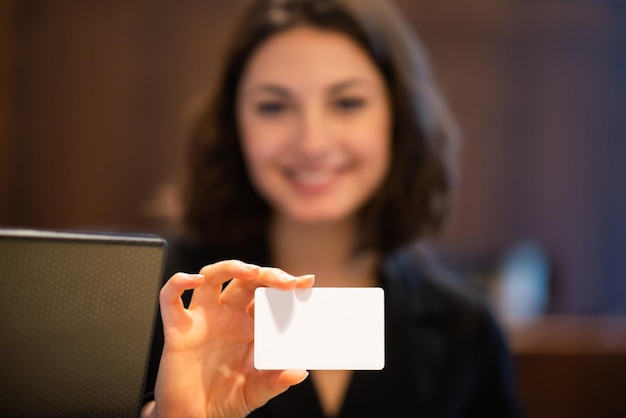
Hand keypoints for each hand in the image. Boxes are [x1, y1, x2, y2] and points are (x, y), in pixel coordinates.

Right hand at [141, 260, 314, 417]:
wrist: (195, 417)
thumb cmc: (226, 398)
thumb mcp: (257, 390)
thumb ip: (276, 381)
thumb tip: (299, 372)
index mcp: (249, 325)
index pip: (268, 294)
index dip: (285, 284)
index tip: (306, 282)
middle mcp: (226, 315)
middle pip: (245, 280)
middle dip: (267, 275)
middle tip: (286, 282)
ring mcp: (202, 318)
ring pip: (211, 277)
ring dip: (230, 267)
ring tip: (251, 271)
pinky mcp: (178, 329)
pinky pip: (170, 298)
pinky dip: (178, 283)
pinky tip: (193, 280)